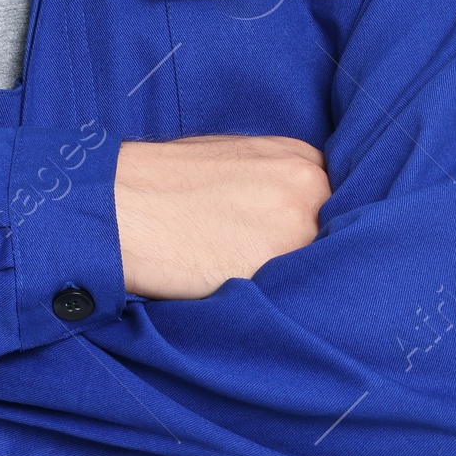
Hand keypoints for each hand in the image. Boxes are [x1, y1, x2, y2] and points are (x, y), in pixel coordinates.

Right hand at [114, 134, 329, 298]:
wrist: (119, 206)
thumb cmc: (164, 182)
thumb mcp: (235, 158)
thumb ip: (277, 180)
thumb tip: (300, 213)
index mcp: (298, 155)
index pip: (336, 203)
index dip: (314, 226)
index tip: (289, 240)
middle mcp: (307, 185)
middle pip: (335, 235)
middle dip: (310, 251)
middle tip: (265, 262)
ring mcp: (296, 228)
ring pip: (318, 267)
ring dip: (297, 279)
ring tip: (247, 274)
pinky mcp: (275, 270)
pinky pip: (294, 294)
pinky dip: (277, 299)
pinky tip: (241, 289)